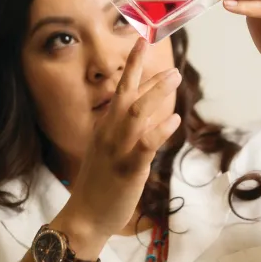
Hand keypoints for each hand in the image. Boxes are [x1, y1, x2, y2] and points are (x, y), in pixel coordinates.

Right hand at [62, 38, 180, 240]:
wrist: (84, 216)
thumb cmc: (98, 185)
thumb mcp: (108, 153)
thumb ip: (127, 133)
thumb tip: (150, 117)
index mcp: (104, 128)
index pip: (120, 92)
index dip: (133, 68)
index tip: (142, 45)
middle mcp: (108, 133)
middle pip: (126, 94)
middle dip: (142, 71)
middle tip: (164, 56)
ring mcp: (117, 149)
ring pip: (137, 113)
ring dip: (157, 93)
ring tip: (176, 77)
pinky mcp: (128, 168)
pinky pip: (145, 144)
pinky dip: (160, 130)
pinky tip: (174, 119)